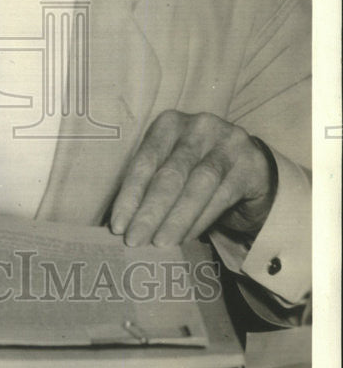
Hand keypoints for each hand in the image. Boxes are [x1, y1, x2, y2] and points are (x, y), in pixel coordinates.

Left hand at [110, 111, 276, 245]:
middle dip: (150, 212)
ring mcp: (227, 143)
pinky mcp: (249, 165)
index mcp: (170, 123)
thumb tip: (120, 223)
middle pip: (170, 174)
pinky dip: (200, 221)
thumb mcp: (172, 166)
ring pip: (197, 186)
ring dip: (175, 219)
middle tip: (135, 240)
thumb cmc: (197, 169)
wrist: (252, 168)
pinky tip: (185, 238)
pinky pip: (221, 197)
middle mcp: (198, 126)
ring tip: (160, 243)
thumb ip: (149, 185)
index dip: (129, 195)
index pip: (145, 161)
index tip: (117, 226)